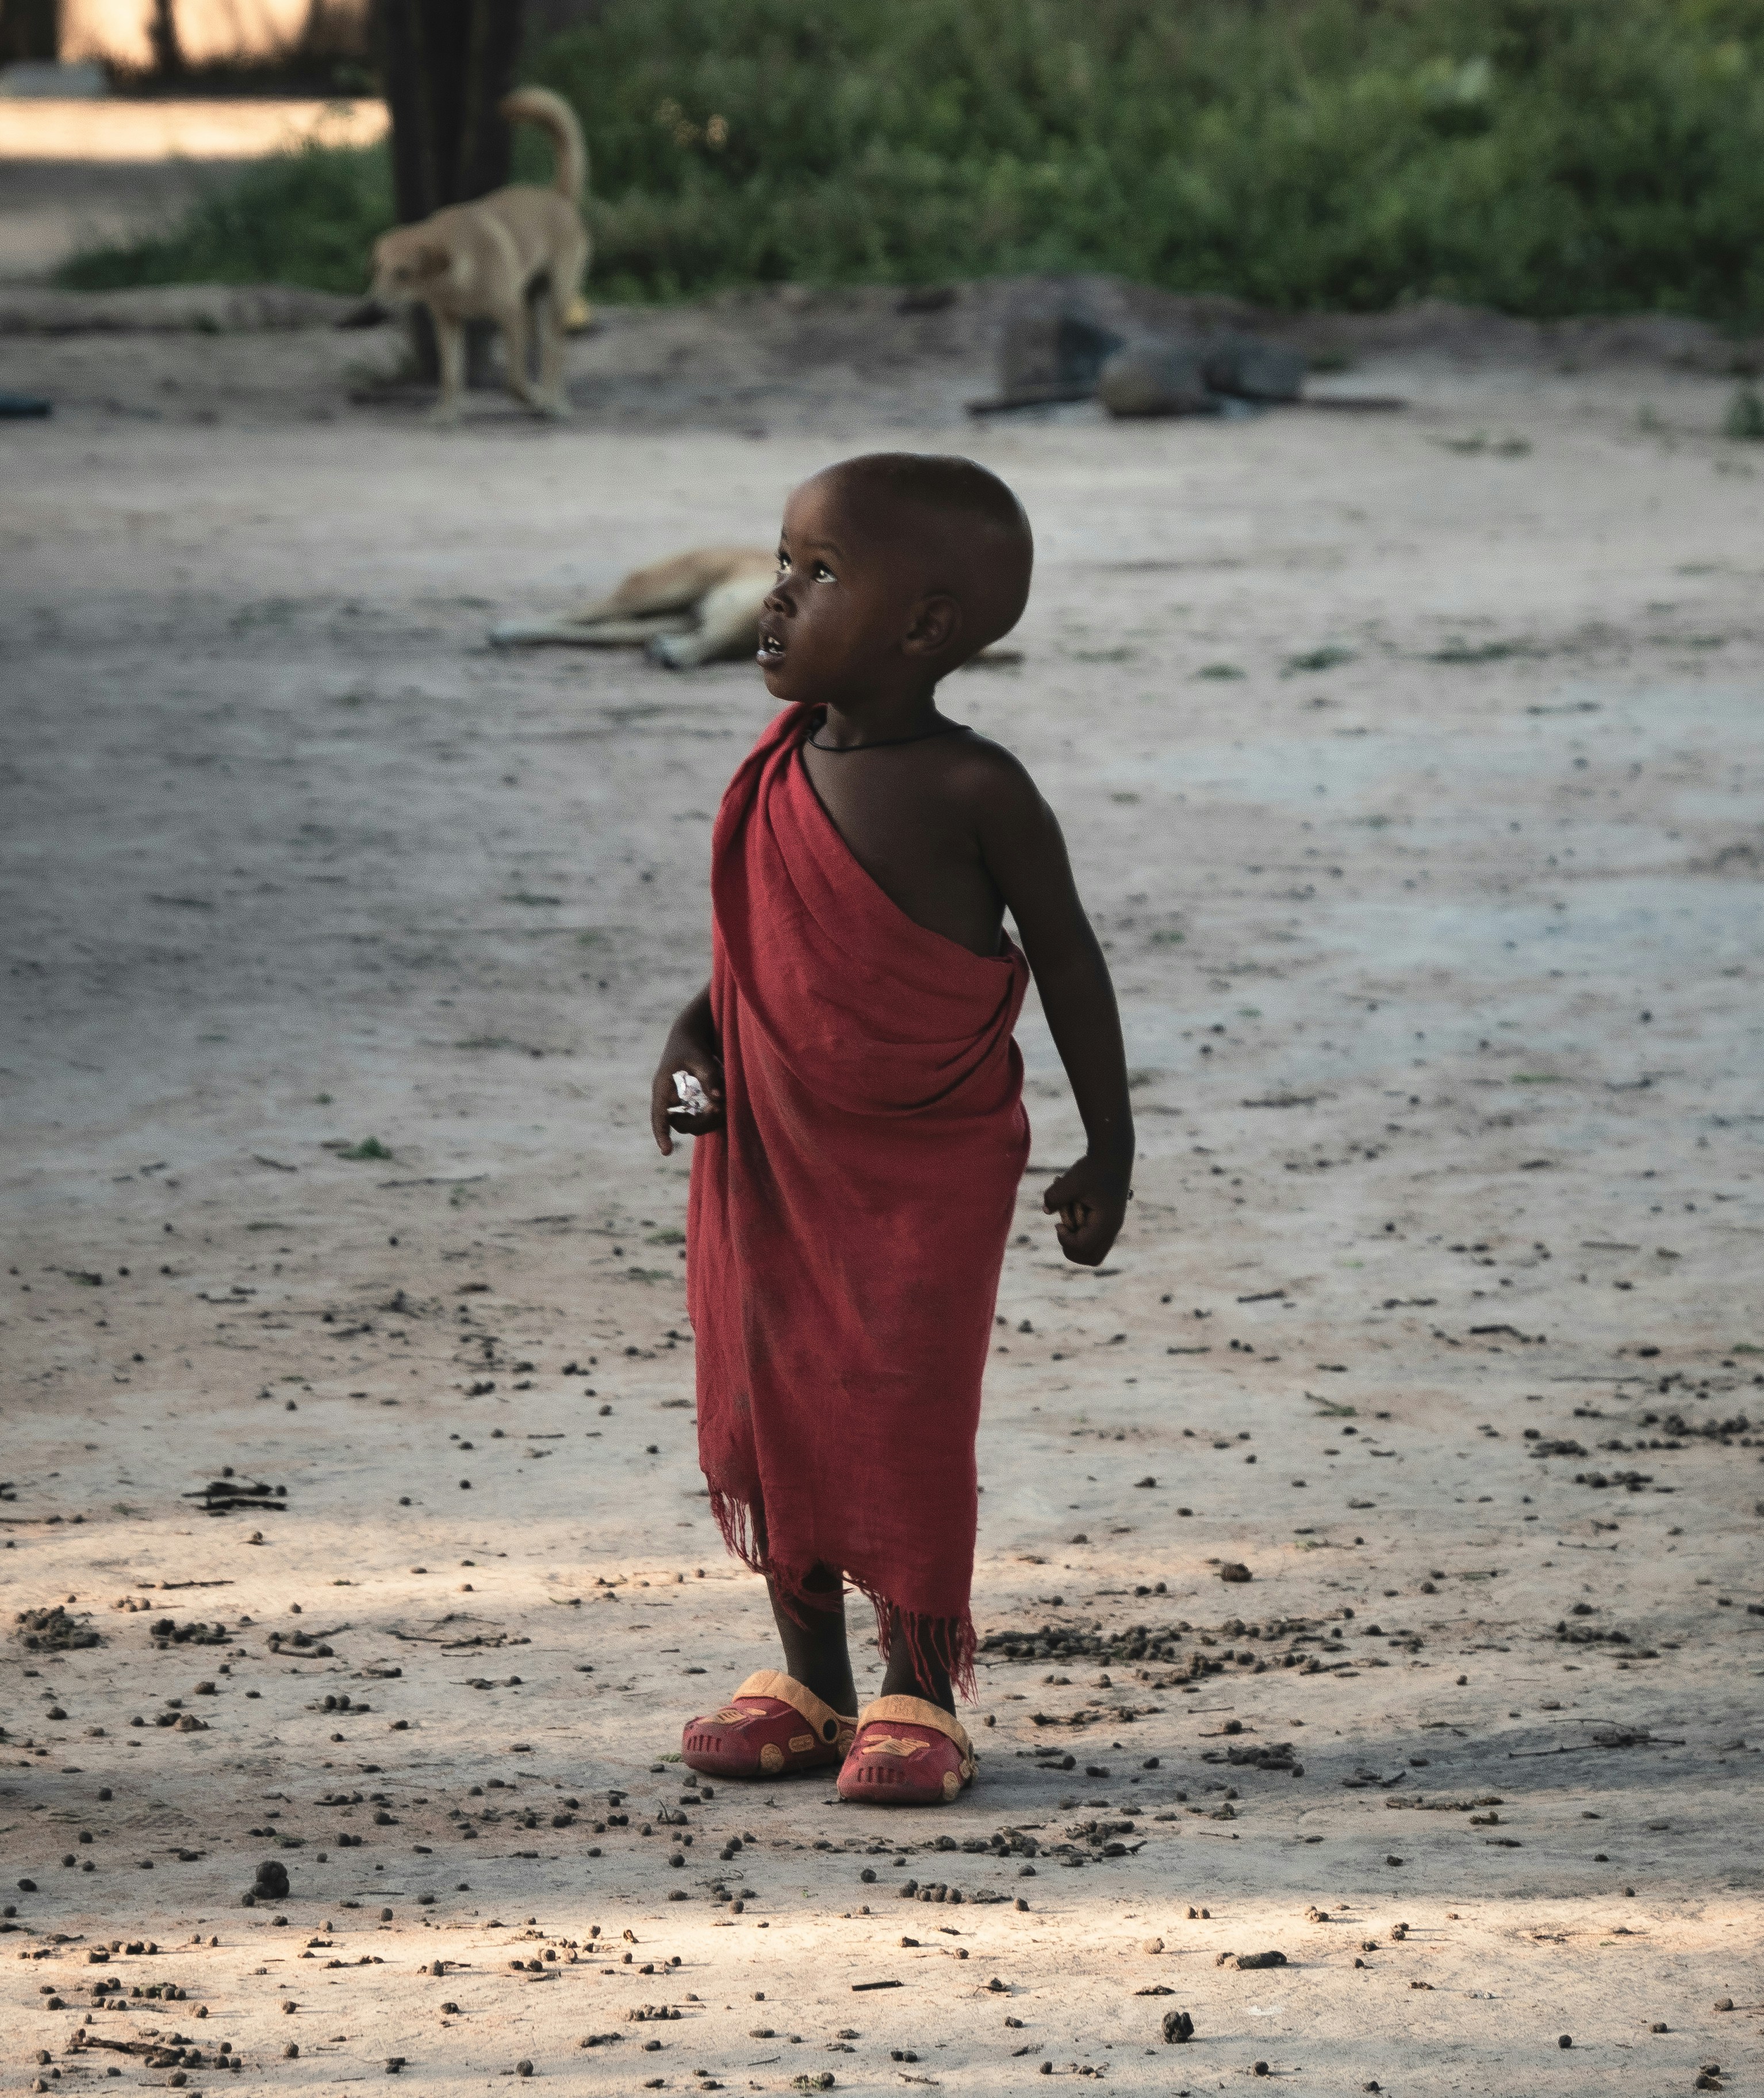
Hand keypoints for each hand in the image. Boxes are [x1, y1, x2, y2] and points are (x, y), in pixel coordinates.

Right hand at [650, 1005, 725, 1155]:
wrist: (691, 1035)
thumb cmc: (692, 1045)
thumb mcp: (700, 1057)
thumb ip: (709, 1076)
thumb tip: (719, 1098)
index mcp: (663, 1088)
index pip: (659, 1116)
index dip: (661, 1135)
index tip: (667, 1152)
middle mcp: (669, 1098)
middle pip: (681, 1124)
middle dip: (700, 1122)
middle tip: (719, 1108)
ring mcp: (680, 1102)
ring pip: (692, 1124)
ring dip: (708, 1120)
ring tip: (722, 1104)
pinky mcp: (691, 1102)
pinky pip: (699, 1117)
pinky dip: (711, 1115)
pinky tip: (721, 1104)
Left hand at [1042, 1153, 1129, 1267]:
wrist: (1113, 1153)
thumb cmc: (1093, 1167)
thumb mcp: (1070, 1181)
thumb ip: (1054, 1197)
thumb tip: (1046, 1210)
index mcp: (1106, 1223)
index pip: (1082, 1247)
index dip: (1065, 1240)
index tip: (1057, 1224)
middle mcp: (1112, 1228)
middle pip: (1092, 1258)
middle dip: (1071, 1248)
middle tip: (1062, 1229)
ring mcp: (1112, 1225)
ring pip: (1095, 1251)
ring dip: (1077, 1242)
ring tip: (1068, 1223)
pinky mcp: (1109, 1219)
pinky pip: (1096, 1239)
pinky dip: (1082, 1233)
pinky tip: (1075, 1212)